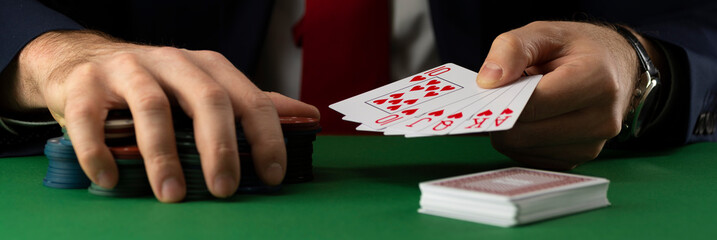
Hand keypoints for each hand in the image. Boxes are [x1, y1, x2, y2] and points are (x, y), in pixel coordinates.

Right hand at [3, 30, 318, 201]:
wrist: (84, 63)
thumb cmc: (156, 85)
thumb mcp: (206, 90)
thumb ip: (251, 106)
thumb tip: (307, 117)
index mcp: (208, 67)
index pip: (249, 99)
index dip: (266, 138)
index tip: (272, 175)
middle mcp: (173, 62)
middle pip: (207, 100)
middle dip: (221, 148)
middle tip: (224, 189)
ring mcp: (128, 69)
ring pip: (153, 107)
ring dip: (164, 155)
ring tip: (172, 194)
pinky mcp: (85, 85)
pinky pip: (91, 119)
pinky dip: (99, 150)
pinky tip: (110, 179)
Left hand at [476, 21, 658, 169]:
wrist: (616, 68)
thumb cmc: (580, 49)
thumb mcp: (546, 34)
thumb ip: (513, 50)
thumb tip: (488, 81)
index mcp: (596, 82)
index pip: (532, 104)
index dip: (501, 98)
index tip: (488, 89)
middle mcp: (600, 120)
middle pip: (523, 134)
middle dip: (502, 116)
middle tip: (502, 96)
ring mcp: (591, 145)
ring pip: (521, 150)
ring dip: (510, 130)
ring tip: (523, 105)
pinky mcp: (578, 160)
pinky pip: (530, 159)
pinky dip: (521, 141)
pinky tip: (532, 120)